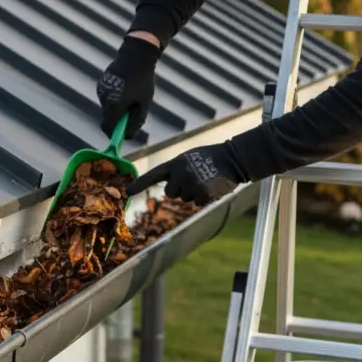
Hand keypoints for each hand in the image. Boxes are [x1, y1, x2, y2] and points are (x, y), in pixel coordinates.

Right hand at [97, 35, 160, 138]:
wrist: (136, 55)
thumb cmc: (143, 80)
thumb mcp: (144, 103)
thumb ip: (137, 121)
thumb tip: (129, 136)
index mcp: (114, 105)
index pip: (107, 128)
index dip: (113, 135)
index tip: (122, 135)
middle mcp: (104, 98)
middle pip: (107, 118)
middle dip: (117, 121)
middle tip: (131, 114)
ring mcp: (101, 90)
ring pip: (106, 108)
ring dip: (116, 109)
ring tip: (130, 98)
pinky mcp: (101, 83)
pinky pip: (106, 98)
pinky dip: (114, 100)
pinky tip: (125, 90)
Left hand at [128, 143, 248, 205]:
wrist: (233, 158)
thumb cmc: (211, 158)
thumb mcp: (190, 159)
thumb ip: (177, 171)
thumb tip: (171, 190)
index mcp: (176, 162)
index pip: (154, 175)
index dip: (140, 184)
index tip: (128, 192)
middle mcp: (180, 173)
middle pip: (171, 193)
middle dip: (181, 190)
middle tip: (195, 178)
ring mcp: (191, 183)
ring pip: (185, 199)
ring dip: (195, 193)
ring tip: (206, 179)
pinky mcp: (202, 193)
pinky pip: (197, 203)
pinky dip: (205, 198)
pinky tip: (212, 186)